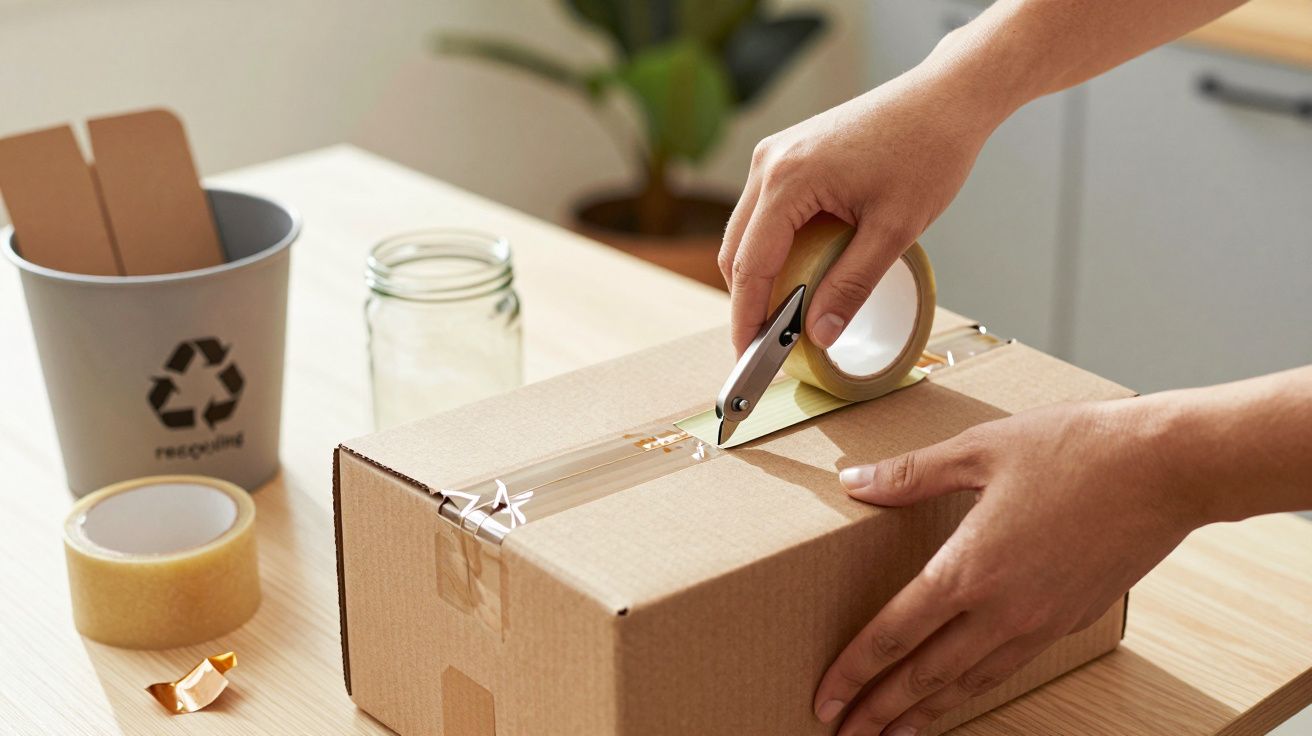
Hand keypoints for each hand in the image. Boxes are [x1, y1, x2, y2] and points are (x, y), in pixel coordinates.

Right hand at [718, 57, 1010, 355]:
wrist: (945, 98)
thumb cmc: (927, 152)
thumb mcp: (894, 231)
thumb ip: (851, 286)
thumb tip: (818, 334)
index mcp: (789, 179)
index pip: (750, 264)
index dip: (747, 317)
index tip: (750, 356)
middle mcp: (770, 163)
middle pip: (736, 250)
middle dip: (748, 300)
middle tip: (768, 343)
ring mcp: (775, 154)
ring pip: (745, 232)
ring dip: (759, 274)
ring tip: (784, 314)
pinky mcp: (788, 154)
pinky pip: (764, 212)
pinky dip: (772, 248)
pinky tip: (796, 273)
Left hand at [814, 399, 1205, 735]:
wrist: (1170, 468)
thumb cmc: (1080, 449)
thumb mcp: (981, 449)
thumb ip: (913, 473)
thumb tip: (856, 481)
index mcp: (970, 568)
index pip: (894, 633)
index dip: (854, 670)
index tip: (826, 696)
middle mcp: (1004, 609)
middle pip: (927, 675)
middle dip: (880, 710)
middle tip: (846, 733)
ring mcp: (1043, 621)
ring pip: (972, 681)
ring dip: (929, 711)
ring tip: (897, 732)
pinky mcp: (1074, 618)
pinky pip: (1012, 664)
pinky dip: (978, 686)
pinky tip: (965, 687)